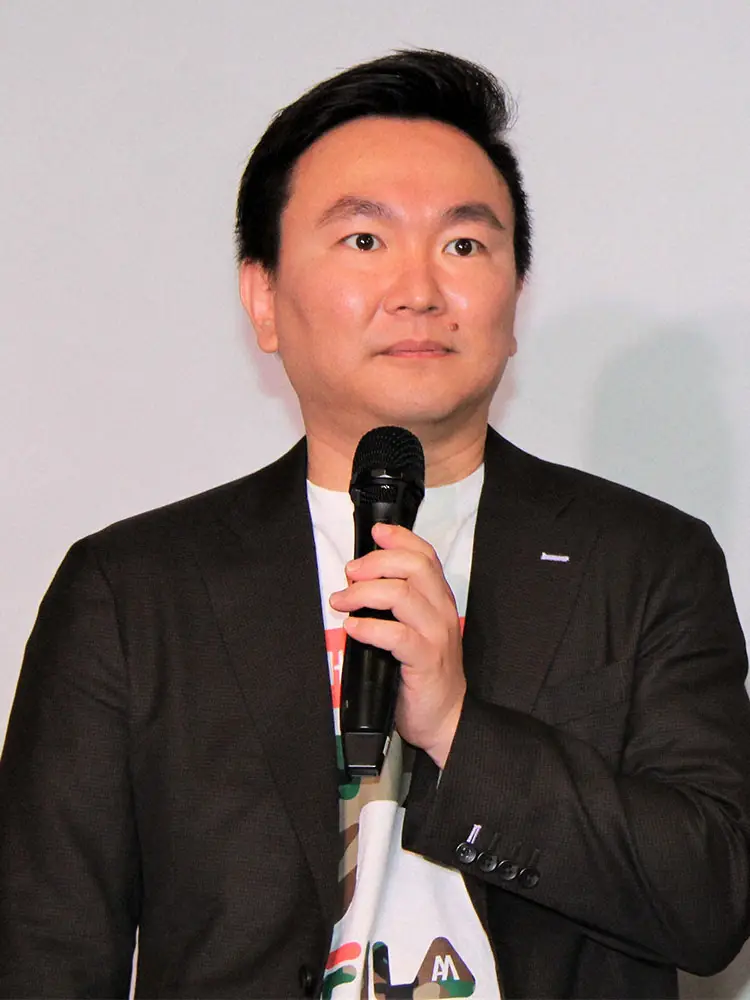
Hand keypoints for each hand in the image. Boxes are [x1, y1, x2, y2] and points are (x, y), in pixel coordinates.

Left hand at [329, 522, 465, 768]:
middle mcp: (441, 611)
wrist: (445, 718)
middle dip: (375, 562)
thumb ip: (397, 604)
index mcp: (439, 599)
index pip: (425, 555)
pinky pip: (397, 635)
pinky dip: (369, 627)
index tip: (375, 533)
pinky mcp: (425, 661)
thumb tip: (359, 581)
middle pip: (413, 567)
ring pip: (403, 595)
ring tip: (341, 601)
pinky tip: (352, 628)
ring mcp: (436, 635)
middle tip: (349, 574)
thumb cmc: (421, 673)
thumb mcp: (414, 629)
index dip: (400, 538)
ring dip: (364, 592)